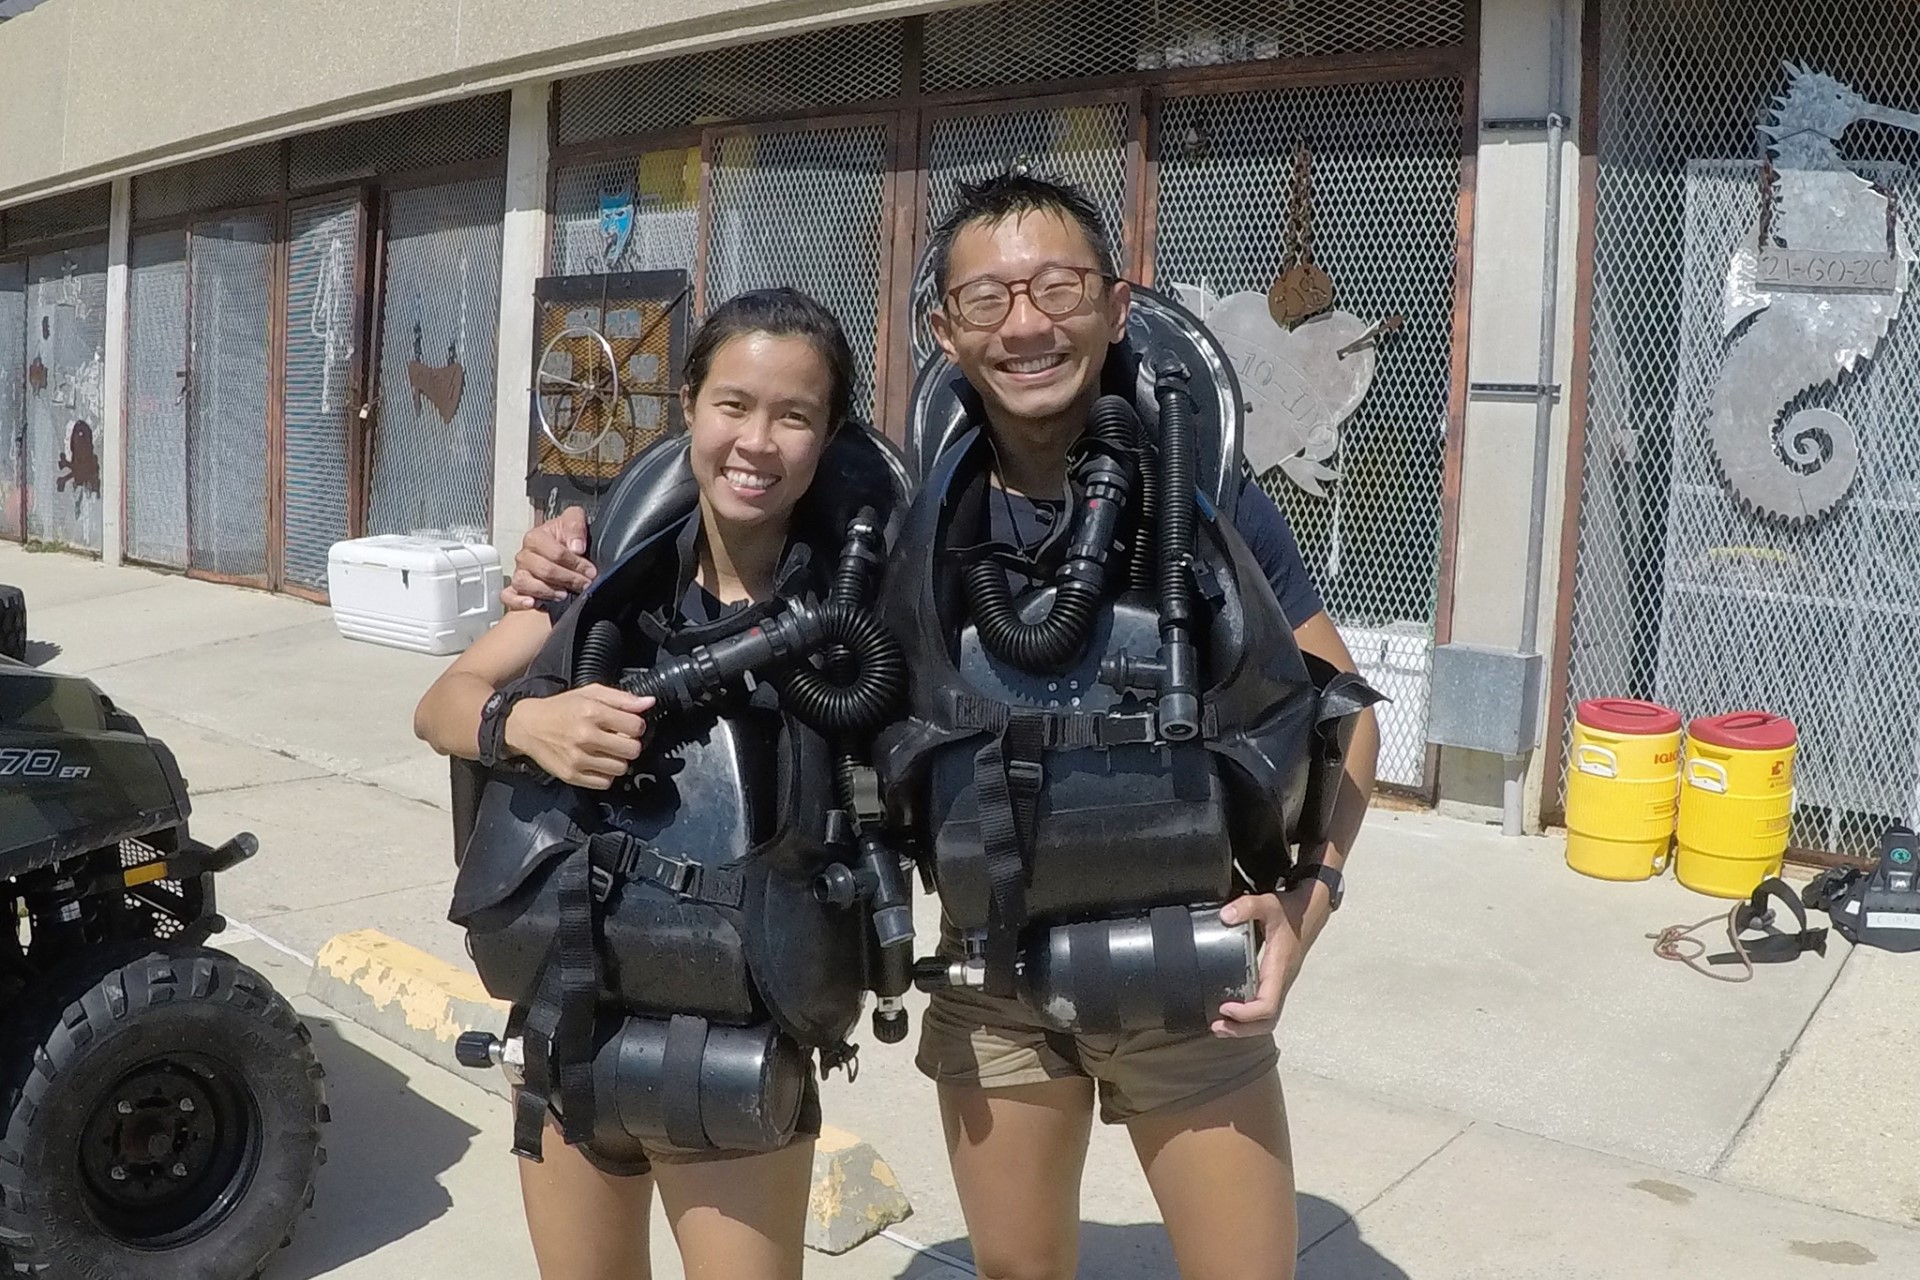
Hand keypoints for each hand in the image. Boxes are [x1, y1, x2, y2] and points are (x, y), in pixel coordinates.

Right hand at [502, 506, 594, 609]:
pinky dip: (518, 601)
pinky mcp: (517, 589)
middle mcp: (525, 556)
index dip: (576, 564)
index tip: (590, 571)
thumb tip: (576, 547)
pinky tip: (532, 603)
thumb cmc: (565, 536)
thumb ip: (575, 525)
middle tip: (584, 584)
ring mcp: (519, 572)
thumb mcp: (574, 520)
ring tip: (564, 594)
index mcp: (536, 537)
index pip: (556, 554)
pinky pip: (508, 596)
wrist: (561, 547)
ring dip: (547, 591)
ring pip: (524, 583)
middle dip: (569, 579)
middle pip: (544, 570)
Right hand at [502, 685, 653, 788]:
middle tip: (619, 740)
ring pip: (621, 768)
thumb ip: (622, 698)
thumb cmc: (562, 708)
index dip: (637, 726)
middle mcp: (586, 737)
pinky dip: (605, 774)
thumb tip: (649, 703)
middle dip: (630, 744)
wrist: (528, 726)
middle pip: (632, 750)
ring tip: (607, 751)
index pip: (636, 726)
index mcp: (592, 713)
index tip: (629, 725)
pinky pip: (605, 783)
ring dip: (619, 760)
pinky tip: (597, 762)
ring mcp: (578, 759)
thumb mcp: (590, 694)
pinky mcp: (572, 775)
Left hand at [1212, 884, 1326, 1038]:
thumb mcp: (1269, 904)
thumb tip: (1225, 916)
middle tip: (1217, 1026)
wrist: (1310, 911)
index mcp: (1279, 967)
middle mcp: (1281, 980)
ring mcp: (1280, 982)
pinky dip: (1248, 1016)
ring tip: (1220, 1026)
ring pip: (1268, 1018)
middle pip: (1268, 1021)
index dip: (1246, 1013)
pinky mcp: (1276, 980)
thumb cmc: (1290, 911)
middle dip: (1242, 1029)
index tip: (1225, 1007)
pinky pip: (1265, 1007)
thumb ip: (1248, 906)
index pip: (1267, 1005)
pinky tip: (1231, 1011)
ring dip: (1244, 1027)